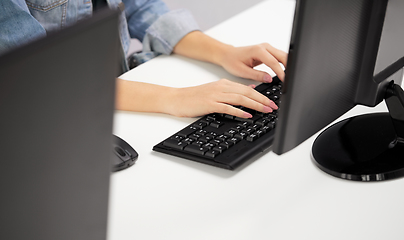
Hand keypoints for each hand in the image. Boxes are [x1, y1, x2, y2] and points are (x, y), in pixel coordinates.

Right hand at [163, 79, 277, 117]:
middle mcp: (222, 87)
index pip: (247, 89)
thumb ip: (232, 90)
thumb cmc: (195, 97)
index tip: (271, 102)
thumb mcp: (216, 90)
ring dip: (255, 105)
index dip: (262, 95)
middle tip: (273, 107)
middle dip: (263, 100)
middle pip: (247, 92)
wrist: (177, 98)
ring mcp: (216, 95)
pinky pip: (228, 107)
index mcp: (224, 84)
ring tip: (266, 110)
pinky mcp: (210, 104)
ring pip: (241, 98)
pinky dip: (239, 111)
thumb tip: (250, 90)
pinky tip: (248, 115)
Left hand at [219, 43, 287, 81]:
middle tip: (290, 80)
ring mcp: (266, 48)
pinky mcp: (267, 51)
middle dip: (288, 67)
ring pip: (282, 55)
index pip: (274, 62)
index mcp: (258, 51)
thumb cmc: (232, 61)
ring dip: (287, 65)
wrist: (227, 55)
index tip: (285, 80)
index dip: (281, 72)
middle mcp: (264, 47)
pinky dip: (282, 64)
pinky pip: (278, 57)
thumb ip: (257, 75)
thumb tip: (269, 79)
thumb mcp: (243, 71)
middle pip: (282, 56)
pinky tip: (284, 72)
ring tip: (288, 77)